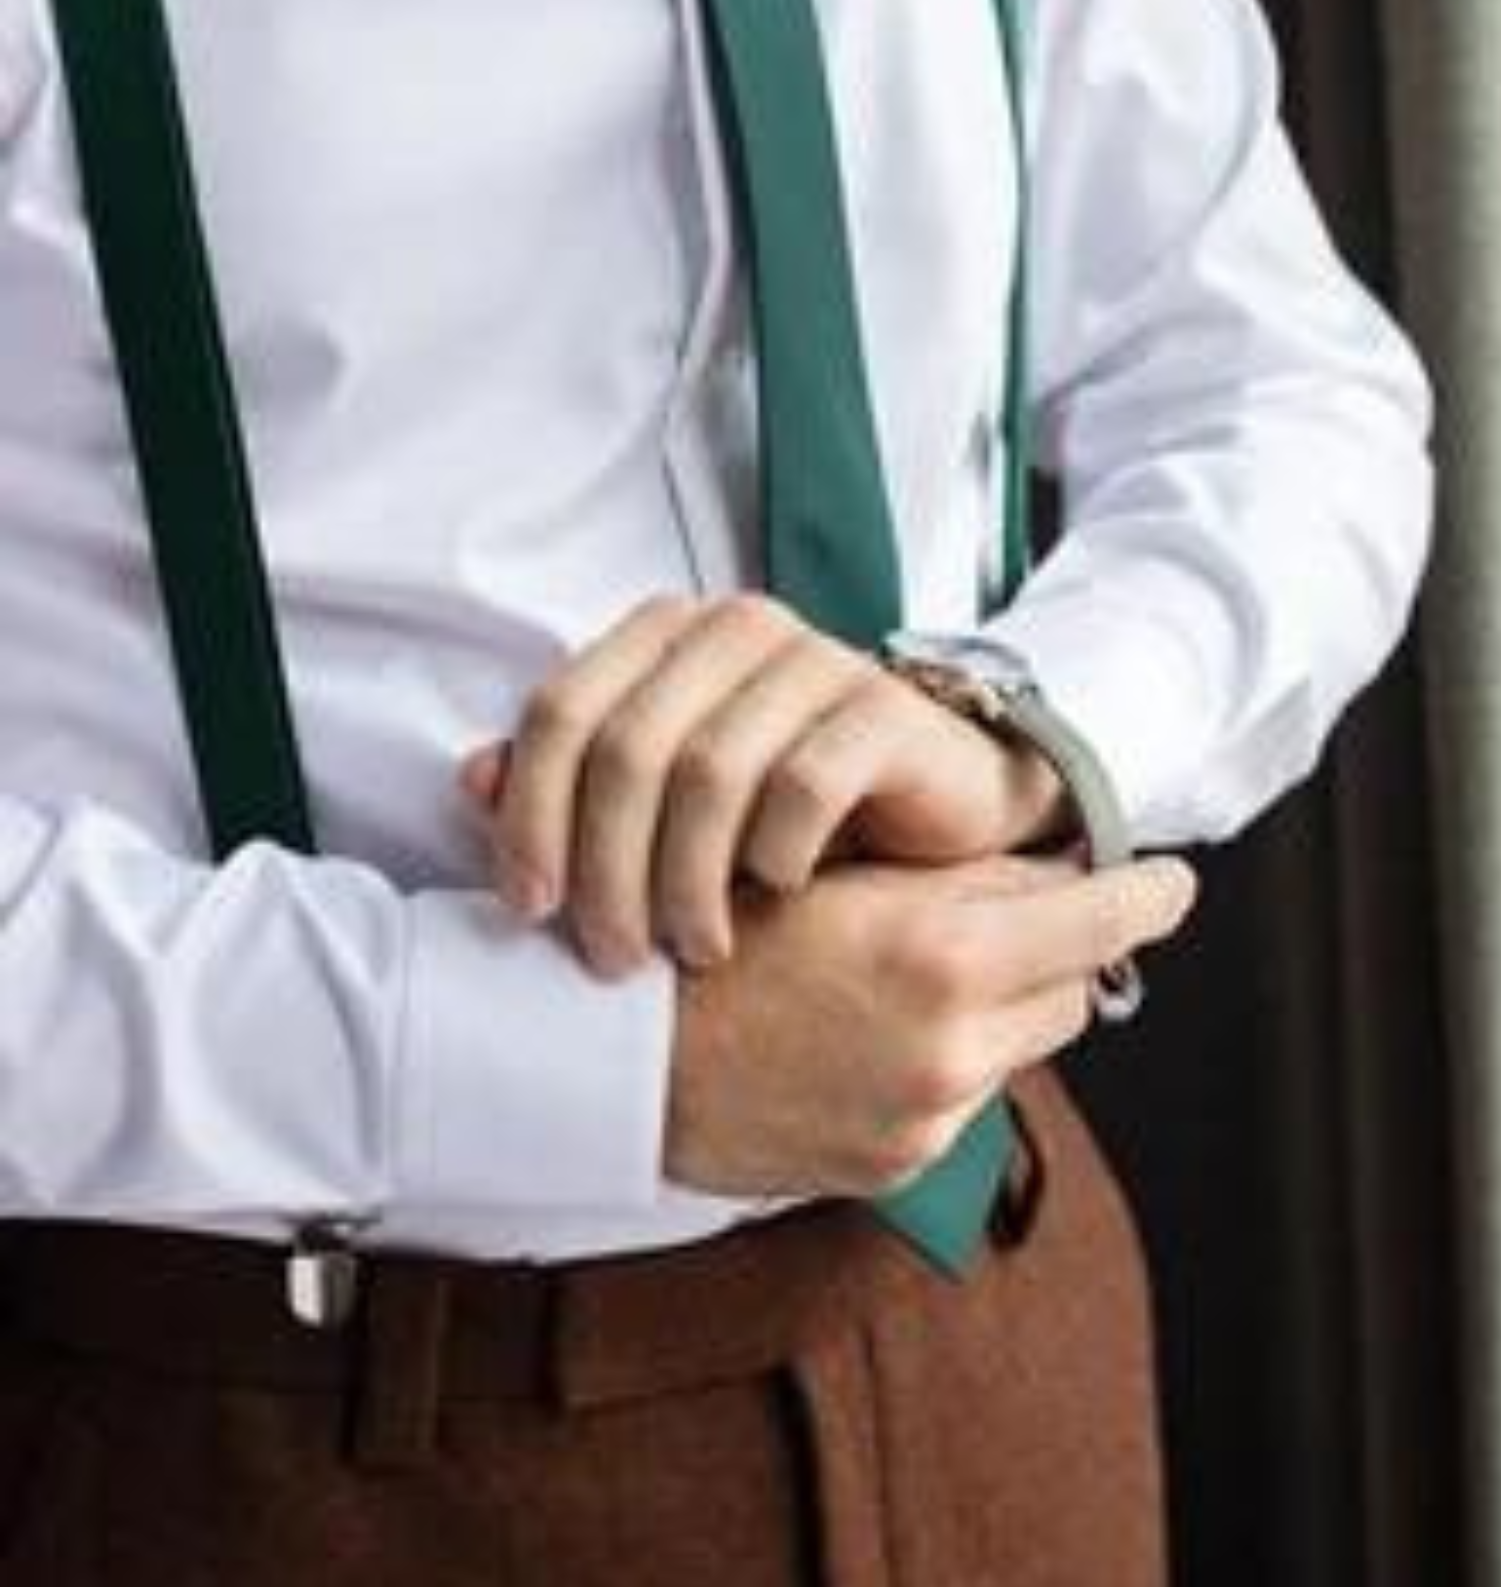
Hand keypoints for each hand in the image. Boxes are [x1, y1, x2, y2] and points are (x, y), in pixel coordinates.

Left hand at [459, 593, 1065, 976]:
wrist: (940, 805)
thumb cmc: (787, 809)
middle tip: (616, 956)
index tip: (531, 909)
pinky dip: (777, 853)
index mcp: (667, 635)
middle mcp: (735, 629)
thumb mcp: (666, 805)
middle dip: (608, 870)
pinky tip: (777, 895)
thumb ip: (572, 784)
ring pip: (710, 773)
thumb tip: (473, 778)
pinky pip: (805, 785)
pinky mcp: (883, 707)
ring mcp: (815, 660)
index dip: (530, 816)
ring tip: (696, 949)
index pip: (561, 710)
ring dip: (688, 881)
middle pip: (628, 749)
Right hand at [665, 849, 1198, 1197]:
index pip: (1096, 922)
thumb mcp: (831, 875)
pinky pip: (958, 1099)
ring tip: (910, 975)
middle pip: (1071, 988)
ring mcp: (924, 1118)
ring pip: (1016, 1047)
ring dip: (997, 1009)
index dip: (1144, 895)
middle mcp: (951, 1048)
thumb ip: (952, 878)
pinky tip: (869, 1034)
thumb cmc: (705, 933)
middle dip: (1055, 948)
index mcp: (942, 956)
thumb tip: (1049, 870)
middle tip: (1010, 912)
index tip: (1172, 880)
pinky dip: (941, 1062)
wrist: (610, 1059)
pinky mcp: (893, 1166)